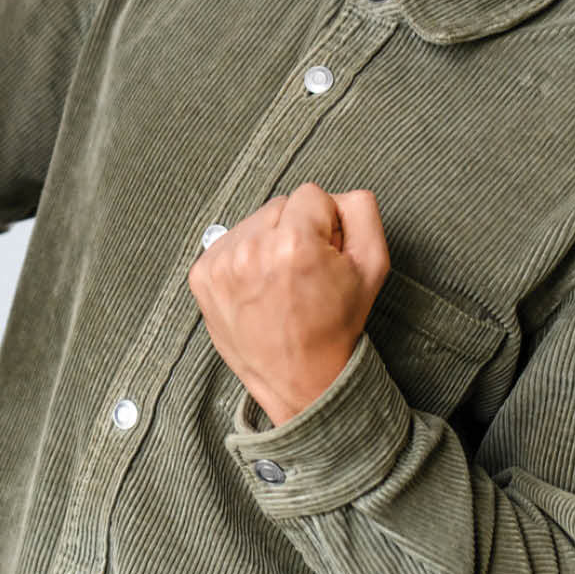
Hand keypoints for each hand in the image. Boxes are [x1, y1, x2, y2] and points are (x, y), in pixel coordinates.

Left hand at [188, 183, 389, 424]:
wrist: (299, 379)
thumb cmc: (337, 325)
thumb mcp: (373, 266)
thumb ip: (362, 212)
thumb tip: (337, 194)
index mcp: (294, 244)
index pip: (311, 194)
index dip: (326, 224)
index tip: (325, 256)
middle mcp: (251, 250)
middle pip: (279, 205)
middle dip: (295, 229)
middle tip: (304, 271)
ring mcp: (220, 264)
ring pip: (252, 222)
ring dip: (267, 242)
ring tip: (280, 281)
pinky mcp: (201, 276)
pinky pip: (228, 243)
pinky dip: (244, 258)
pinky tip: (258, 287)